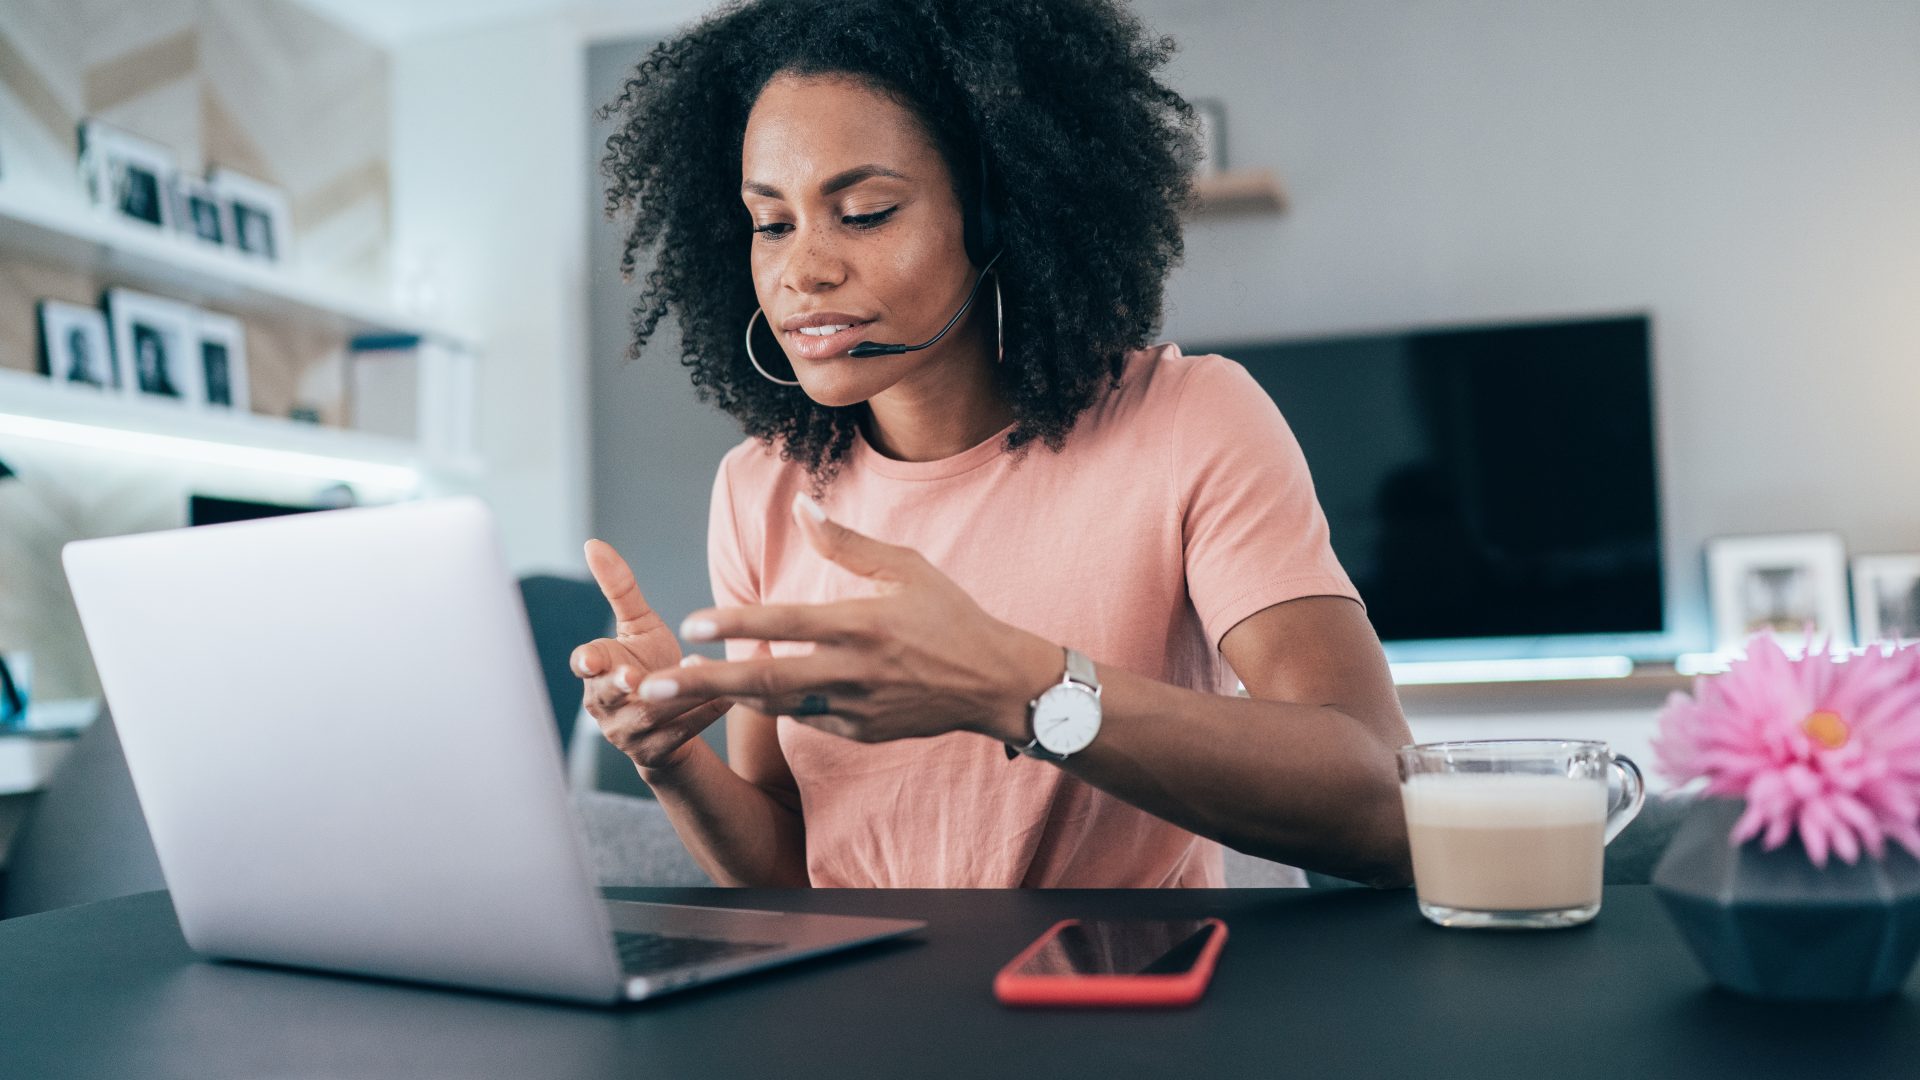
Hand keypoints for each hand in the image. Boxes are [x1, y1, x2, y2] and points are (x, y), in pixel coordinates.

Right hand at [570, 539, 730, 770]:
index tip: (590, 659)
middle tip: (635, 676)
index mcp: (597, 671)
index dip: (586, 663)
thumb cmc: (648, 662)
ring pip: (650, 714)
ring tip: (698, 669)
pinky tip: (729, 693)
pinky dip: (705, 712)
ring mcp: (629, 733)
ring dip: (675, 693)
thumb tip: (593, 543)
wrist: (668, 722)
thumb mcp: (636, 625)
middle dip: (621, 685)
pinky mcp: (657, 751)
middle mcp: (605, 705)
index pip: (584, 665)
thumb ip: (619, 589)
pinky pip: (682, 732)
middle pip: (609, 696)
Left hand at [633, 494, 1061, 745]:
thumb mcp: (905, 567)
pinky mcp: (860, 733)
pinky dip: (774, 705)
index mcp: (863, 624)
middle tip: (651, 688)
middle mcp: (854, 670)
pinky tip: (746, 691)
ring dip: (728, 695)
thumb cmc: (949, 616)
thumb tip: (801, 505)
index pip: (785, 623)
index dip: (734, 623)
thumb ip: (846, 542)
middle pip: (765, 678)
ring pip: (777, 704)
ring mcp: (856, 708)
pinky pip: (806, 719)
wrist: (994, 684)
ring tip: (682, 687)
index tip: (689, 625)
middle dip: (703, 684)